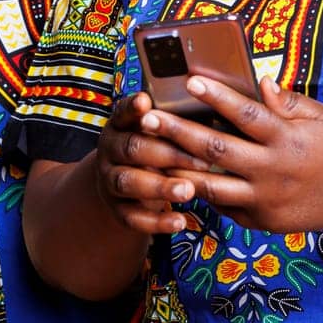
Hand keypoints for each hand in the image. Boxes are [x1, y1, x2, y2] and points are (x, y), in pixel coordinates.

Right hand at [94, 93, 200, 234]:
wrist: (127, 182)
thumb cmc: (155, 147)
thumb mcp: (158, 130)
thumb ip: (175, 120)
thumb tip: (214, 103)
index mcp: (120, 124)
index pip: (123, 112)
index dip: (132, 107)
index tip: (145, 101)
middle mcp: (110, 149)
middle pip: (132, 148)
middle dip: (166, 154)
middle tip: (202, 161)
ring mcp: (109, 179)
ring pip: (128, 182)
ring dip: (160, 187)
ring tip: (189, 191)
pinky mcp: (116, 208)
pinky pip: (131, 217)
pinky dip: (156, 221)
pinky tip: (180, 221)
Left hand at [139, 75, 322, 233]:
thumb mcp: (321, 117)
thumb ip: (288, 101)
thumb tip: (259, 82)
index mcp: (288, 139)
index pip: (246, 114)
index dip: (217, 97)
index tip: (189, 80)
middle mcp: (274, 171)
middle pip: (217, 149)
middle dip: (179, 132)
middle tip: (148, 117)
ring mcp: (265, 201)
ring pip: (211, 186)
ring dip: (177, 169)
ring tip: (149, 154)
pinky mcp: (261, 222)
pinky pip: (223, 207)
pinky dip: (199, 193)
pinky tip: (174, 178)